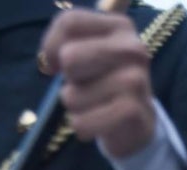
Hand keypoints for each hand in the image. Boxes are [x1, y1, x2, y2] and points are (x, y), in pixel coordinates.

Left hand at [40, 8, 155, 157]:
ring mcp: (136, 80)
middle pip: (69, 58)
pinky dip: (83, 128)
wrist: (137, 123)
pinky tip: (100, 125)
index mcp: (120, 27)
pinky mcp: (132, 112)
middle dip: (69, 80)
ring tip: (97, 106)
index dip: (51, 47)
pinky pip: (81, 123)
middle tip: (87, 87)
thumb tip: (49, 63)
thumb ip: (62, 44)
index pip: (69, 23)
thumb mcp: (86, 53)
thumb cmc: (103, 84)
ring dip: (76, 108)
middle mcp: (132, 48)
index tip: (59, 65)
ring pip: (71, 97)